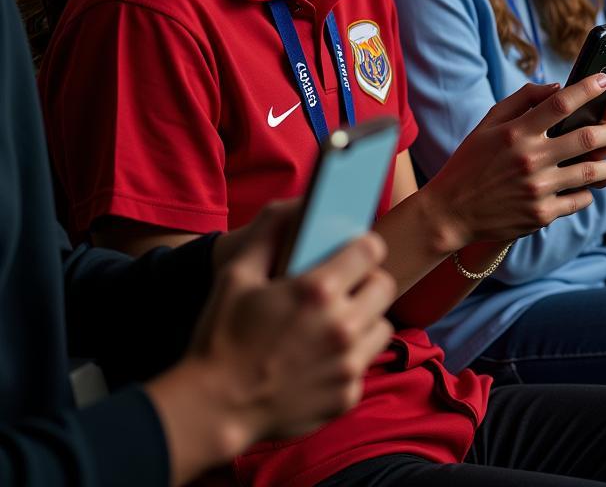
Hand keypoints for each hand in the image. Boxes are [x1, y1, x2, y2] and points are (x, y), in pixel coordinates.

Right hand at [188, 229, 395, 444]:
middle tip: (344, 289)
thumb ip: (268, 233)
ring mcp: (347, 364)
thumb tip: (292, 205)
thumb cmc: (221, 337)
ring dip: (365, 319)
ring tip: (336, 323)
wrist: (212, 409)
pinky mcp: (348, 395)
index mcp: (317, 290)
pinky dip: (350, 358)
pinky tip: (323, 359)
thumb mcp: (236, 275)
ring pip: (382, 325)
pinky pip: (364, 363)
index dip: (363, 247)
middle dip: (367, 281)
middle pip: (384, 286)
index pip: (371, 250)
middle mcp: (341, 326)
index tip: (353, 253)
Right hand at [422, 76, 605, 251]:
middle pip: (587, 138)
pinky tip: (585, 186)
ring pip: (592, 172)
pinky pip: (580, 199)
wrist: (451, 212)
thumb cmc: (470, 162)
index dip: (587, 89)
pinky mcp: (542, 214)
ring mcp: (538, 189)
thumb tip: (556, 87)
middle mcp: (530, 159)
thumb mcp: (488, 124)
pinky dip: (587, 191)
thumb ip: (521, 100)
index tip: (605, 82)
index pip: (561, 103)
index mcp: (516, 132)